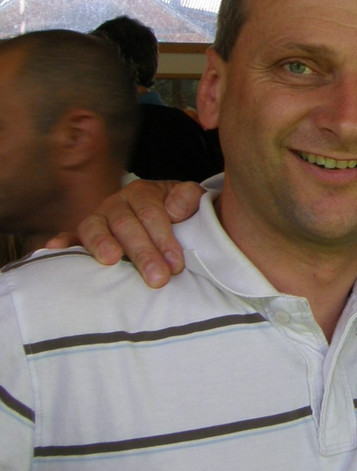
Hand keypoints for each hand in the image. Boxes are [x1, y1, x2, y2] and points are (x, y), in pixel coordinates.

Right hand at [46, 179, 205, 286]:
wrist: (164, 213)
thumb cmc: (177, 212)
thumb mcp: (188, 201)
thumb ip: (188, 199)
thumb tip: (174, 209)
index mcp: (142, 192)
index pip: (151, 213)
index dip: (164, 239)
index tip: (175, 264)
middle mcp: (116, 203)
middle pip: (126, 225)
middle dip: (142, 252)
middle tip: (157, 278)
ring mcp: (98, 219)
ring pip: (95, 228)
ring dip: (102, 244)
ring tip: (111, 260)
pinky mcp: (83, 236)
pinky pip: (70, 237)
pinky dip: (63, 243)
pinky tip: (55, 248)